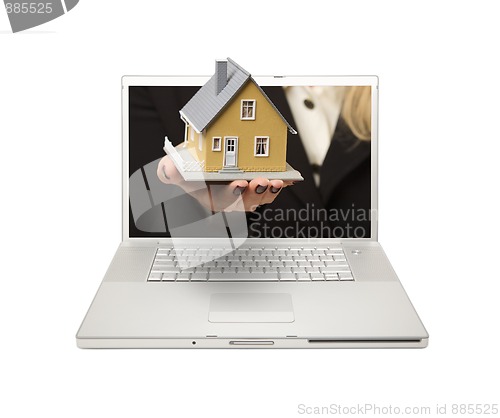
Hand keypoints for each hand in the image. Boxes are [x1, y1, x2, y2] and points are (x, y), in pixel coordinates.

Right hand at [157, 154, 292, 211]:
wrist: (198, 164)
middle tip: (261, 182)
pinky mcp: (254, 188)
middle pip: (243, 203)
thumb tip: (169, 169)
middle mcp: (228, 201)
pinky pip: (267, 191)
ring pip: (258, 199)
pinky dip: (277, 186)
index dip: (231, 194)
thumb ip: (171, 170)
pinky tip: (287, 179)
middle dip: (254, 194)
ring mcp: (242, 196)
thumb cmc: (187, 168)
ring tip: (277, 181)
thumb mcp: (173, 167)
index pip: (221, 201)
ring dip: (268, 192)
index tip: (238, 184)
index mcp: (210, 198)